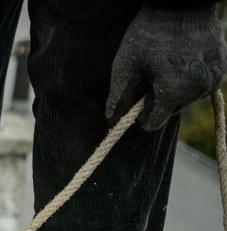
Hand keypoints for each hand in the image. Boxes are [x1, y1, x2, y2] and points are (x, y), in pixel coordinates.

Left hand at [106, 5, 226, 130]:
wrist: (183, 4)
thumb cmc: (150, 33)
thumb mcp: (126, 64)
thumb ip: (119, 95)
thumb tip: (112, 120)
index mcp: (173, 92)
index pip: (154, 122)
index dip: (141, 114)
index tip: (137, 99)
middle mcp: (197, 90)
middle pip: (171, 110)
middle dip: (159, 99)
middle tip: (152, 74)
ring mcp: (213, 80)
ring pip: (186, 100)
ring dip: (175, 90)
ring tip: (167, 65)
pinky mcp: (222, 69)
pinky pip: (201, 86)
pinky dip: (190, 81)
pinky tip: (182, 63)